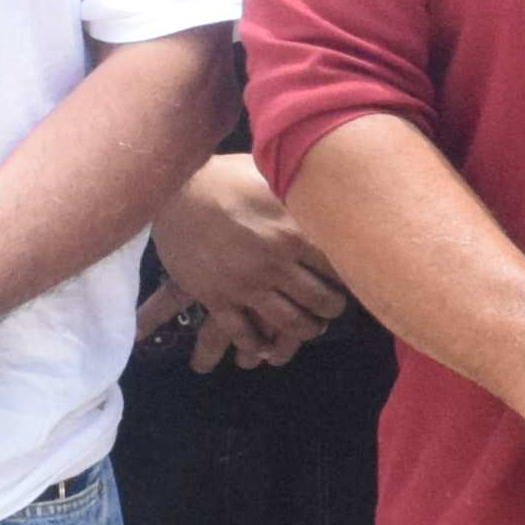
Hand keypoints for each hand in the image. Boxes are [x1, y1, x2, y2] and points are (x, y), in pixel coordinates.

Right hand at [152, 154, 347, 367]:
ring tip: (310, 326)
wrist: (173, 190)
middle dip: (331, 309)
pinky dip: (258, 346)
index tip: (352, 276)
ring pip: (288, 323)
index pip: (337, 265)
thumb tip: (329, 186)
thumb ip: (300, 192)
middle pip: (319, 300)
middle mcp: (274, 262)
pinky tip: (266, 347)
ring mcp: (245, 284)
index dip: (349, 275)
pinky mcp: (217, 298)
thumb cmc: (225, 176)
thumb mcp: (270, 176)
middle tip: (332, 308)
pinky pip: (243, 334)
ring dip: (305, 330)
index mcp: (292, 231)